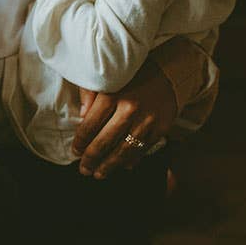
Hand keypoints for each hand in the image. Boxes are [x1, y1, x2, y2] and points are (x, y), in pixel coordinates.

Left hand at [72, 58, 176, 178]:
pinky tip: (121, 167)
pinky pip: (142, 149)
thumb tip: (82, 115)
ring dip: (109, 165)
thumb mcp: (108, 75)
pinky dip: (131, 160)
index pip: (90, 124)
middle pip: (105, 141)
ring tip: (99, 174)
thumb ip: (91, 92)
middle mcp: (129, 108)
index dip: (81, 141)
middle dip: (92, 159)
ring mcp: (147, 120)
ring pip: (124, 150)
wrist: (169, 70)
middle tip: (84, 169)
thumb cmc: (133, 73)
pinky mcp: (161, 128)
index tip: (75, 151)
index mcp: (112, 94)